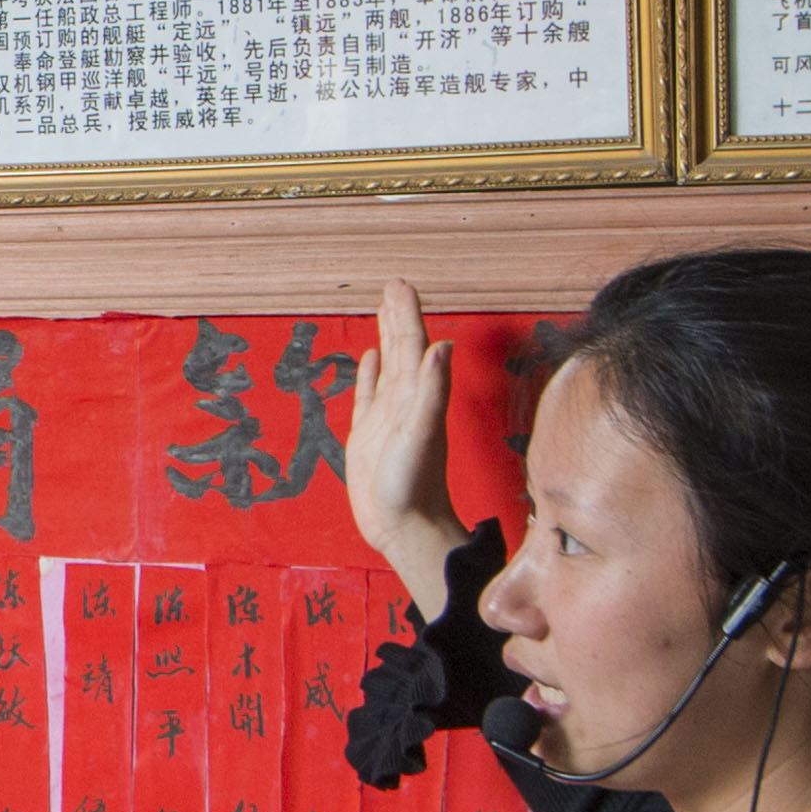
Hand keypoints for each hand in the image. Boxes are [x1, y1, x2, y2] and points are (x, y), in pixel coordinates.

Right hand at [344, 283, 464, 615]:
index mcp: (417, 395)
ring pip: (386, 365)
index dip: (406, 314)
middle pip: (401, 347)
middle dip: (396, 315)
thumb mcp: (421, 434)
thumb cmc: (413, 486)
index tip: (399, 285)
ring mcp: (386, 416)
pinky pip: (369, 394)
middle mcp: (405, 400)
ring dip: (385, 336)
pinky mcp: (369, 434)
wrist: (404, 527)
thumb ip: (431, 390)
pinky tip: (369, 358)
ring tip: (382, 309)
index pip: (412, 344)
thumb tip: (441, 345)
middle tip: (392, 284)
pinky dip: (369, 373)